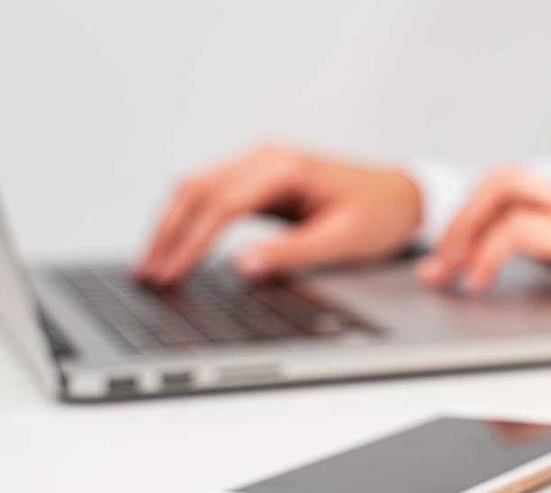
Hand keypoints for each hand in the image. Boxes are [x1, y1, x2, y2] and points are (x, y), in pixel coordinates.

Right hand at [136, 143, 421, 284]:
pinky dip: (188, 218)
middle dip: (167, 233)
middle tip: (146, 276)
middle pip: (197, 189)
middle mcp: (268, 157)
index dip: (189, 243)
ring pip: (197, 188)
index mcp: (287, 168)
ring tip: (151, 266)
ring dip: (171, 224)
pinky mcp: (260, 178)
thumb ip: (292, 254)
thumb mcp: (342, 241)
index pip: (221, 204)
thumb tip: (242, 267)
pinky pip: (212, 194)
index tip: (169, 275)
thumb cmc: (381, 216)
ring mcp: (261, 163)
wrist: (404, 196)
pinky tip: (175, 246)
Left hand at [418, 169, 550, 319]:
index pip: (518, 184)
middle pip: (502, 179)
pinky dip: (488, 253)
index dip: (477, 213)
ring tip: (449, 274)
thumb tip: (537, 267)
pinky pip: (518, 229)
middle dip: (460, 219)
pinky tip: (482, 283)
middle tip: (438, 263)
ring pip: (502, 191)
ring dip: (464, 232)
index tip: (453, 252)